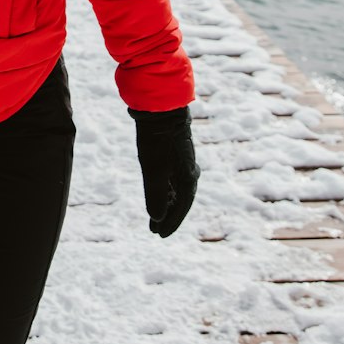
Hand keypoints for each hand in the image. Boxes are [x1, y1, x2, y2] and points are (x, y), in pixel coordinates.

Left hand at [127, 105, 199, 237]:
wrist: (161, 109)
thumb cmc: (158, 140)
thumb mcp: (154, 170)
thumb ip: (156, 196)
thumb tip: (157, 218)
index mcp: (188, 179)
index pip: (180, 208)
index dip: (170, 223)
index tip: (159, 235)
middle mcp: (190, 172)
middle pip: (180, 200)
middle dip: (168, 216)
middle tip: (156, 230)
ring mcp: (183, 162)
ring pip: (176, 189)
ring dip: (166, 203)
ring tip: (155, 216)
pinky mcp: (176, 152)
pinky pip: (173, 178)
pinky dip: (165, 189)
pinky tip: (158, 193)